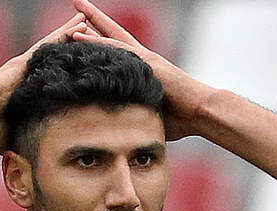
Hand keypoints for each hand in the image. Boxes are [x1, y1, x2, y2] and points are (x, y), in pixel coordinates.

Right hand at [0, 11, 92, 152]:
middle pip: (53, 55)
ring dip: (70, 33)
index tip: (81, 60)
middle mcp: (24, 74)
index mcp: (24, 89)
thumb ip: (27, 138)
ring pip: (52, 45)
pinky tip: (80, 26)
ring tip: (87, 20)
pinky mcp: (21, 64)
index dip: (64, 66)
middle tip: (89, 32)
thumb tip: (36, 157)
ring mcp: (22, 67)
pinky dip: (63, 35)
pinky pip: (47, 45)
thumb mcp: (14, 136)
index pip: (50, 75)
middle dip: (70, 44)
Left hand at [71, 0, 205, 140]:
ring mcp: (144, 58)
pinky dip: (97, 41)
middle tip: (77, 3)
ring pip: (113, 35)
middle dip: (94, 18)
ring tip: (77, 5)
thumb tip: (115, 131)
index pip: (117, 49)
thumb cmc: (180, 118)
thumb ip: (132, 114)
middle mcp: (142, 58)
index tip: (82, 30)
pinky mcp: (147, 62)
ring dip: (93, 20)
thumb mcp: (147, 115)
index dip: (100, 39)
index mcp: (142, 69)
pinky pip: (116, 48)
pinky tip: (79, 34)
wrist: (200, 111)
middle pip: (114, 33)